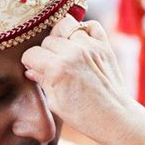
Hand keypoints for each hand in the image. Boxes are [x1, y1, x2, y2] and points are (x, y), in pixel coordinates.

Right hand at [21, 15, 144, 144]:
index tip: (33, 69)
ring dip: (62, 38)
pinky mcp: (104, 46)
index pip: (31, 53)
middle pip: (47, 40)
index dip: (29, 62)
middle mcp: (73, 53)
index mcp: (58, 68)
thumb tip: (30, 70)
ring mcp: (91, 47)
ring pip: (65, 26)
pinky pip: (91, 25)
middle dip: (44, 52)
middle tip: (50, 65)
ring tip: (63, 51)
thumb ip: (42, 81)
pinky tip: (80, 43)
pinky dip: (84, 30)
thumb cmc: (83, 116)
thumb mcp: (55, 102)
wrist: (115, 118)